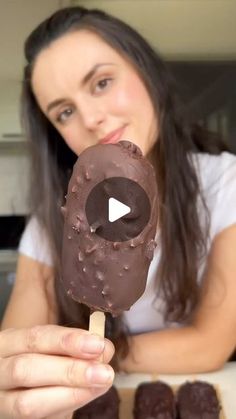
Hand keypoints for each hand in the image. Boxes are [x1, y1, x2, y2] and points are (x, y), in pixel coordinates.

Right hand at [0, 325, 114, 417]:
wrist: (24, 395)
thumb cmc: (41, 368)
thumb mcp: (54, 353)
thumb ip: (77, 350)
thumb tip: (104, 349)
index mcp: (9, 343)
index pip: (35, 338)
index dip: (67, 340)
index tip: (98, 344)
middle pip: (26, 368)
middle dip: (69, 370)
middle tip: (104, 372)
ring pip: (26, 402)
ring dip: (69, 394)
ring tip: (99, 386)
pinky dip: (62, 408)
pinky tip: (84, 398)